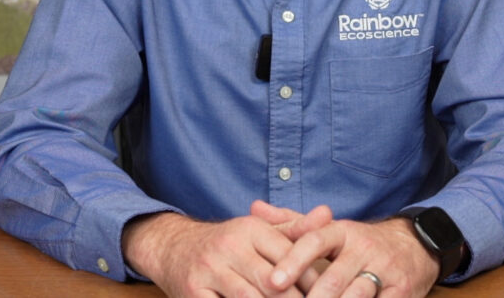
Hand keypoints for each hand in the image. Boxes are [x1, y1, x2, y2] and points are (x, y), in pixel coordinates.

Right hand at [122, 206, 330, 296]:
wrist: (174, 248)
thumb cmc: (228, 244)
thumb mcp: (258, 231)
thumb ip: (294, 228)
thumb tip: (328, 214)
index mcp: (250, 228)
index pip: (290, 256)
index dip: (311, 280)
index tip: (329, 295)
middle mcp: (229, 245)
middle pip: (273, 283)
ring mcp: (209, 270)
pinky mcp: (192, 291)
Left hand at [265, 216, 438, 297]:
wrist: (413, 246)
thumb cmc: (359, 244)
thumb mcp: (330, 229)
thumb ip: (293, 223)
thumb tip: (254, 208)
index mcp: (341, 231)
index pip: (314, 241)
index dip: (292, 262)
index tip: (273, 282)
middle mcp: (363, 248)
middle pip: (331, 280)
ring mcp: (384, 270)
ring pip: (354, 296)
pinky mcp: (402, 290)